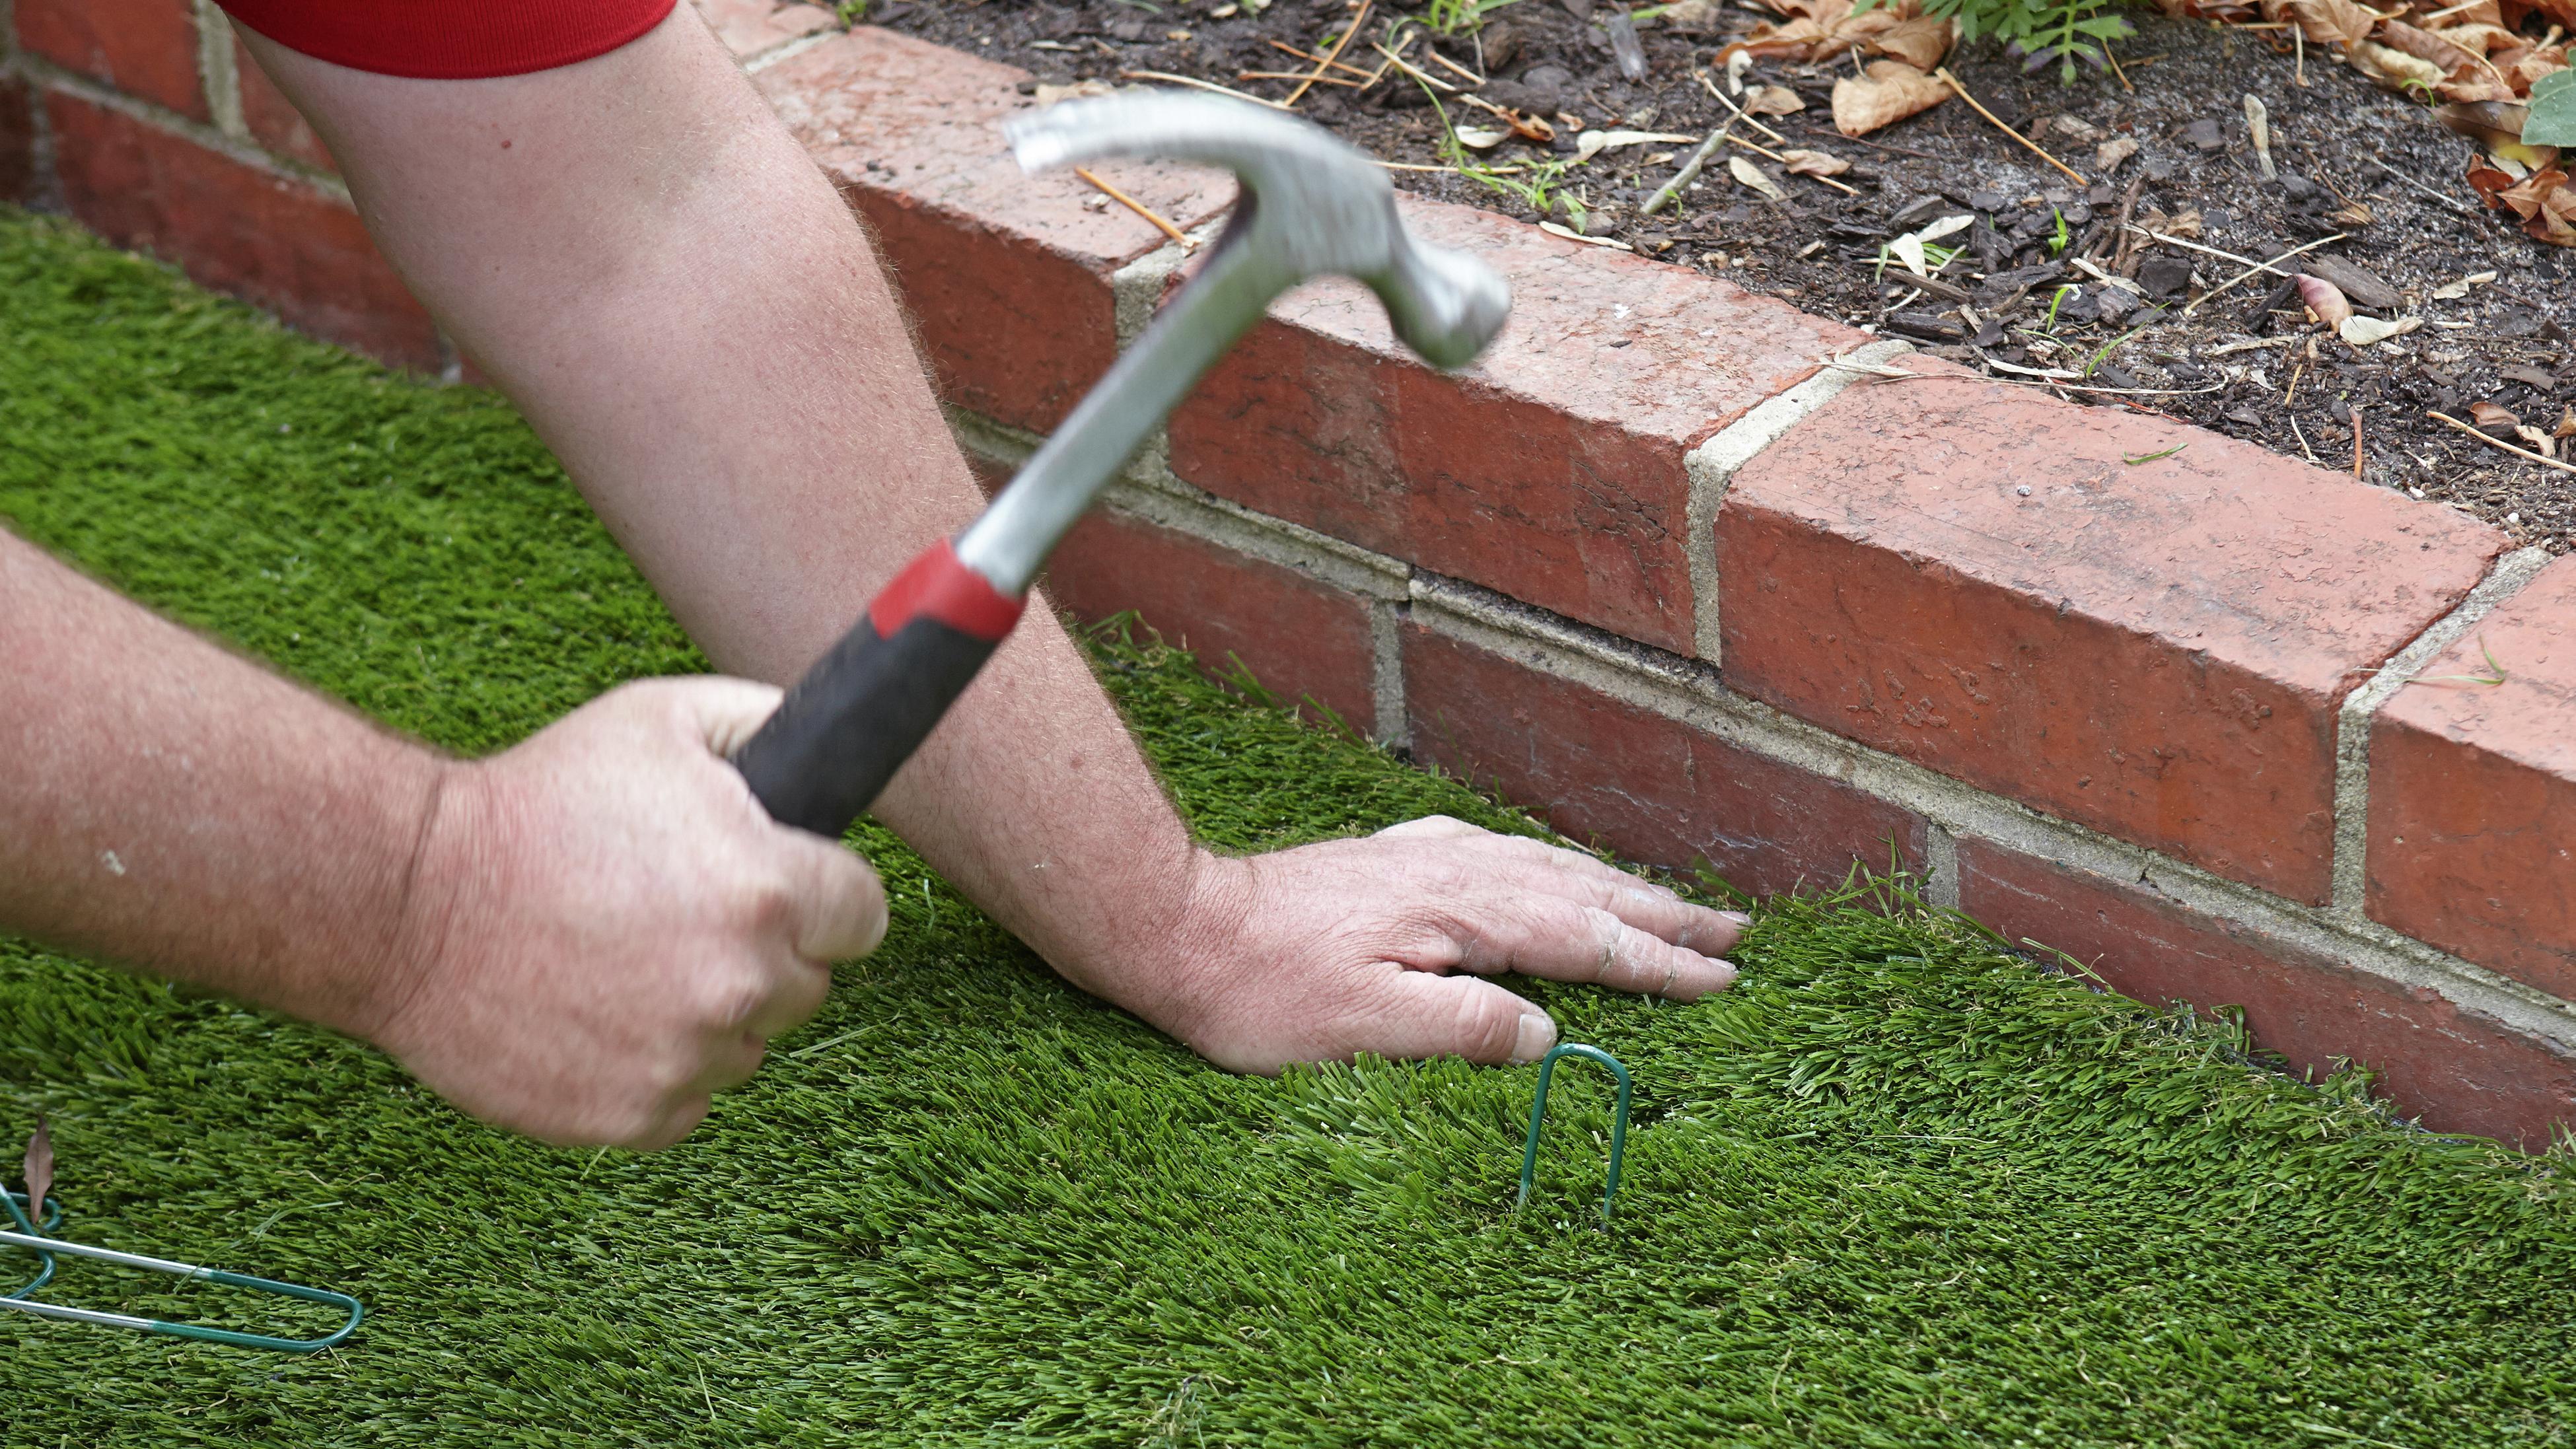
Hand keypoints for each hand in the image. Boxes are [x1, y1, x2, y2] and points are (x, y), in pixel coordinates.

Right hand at [367, 678, 886, 1147]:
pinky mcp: (634, 1117)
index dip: (822, 894)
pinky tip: (597, 1013)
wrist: (406, 899)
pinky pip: (688, 1099)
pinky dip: (654, 1068)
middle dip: (762, 952)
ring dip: (708, 1013)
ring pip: (748, 1046)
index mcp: (769, 889)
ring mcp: (687, 1058)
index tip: (775, 885)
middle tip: (674, 914)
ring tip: (623, 959)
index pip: (865, 916)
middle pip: (809, 984)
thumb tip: (836, 748)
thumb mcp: (661, 719)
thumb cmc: (538, 800)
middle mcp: (742, 983)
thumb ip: (766, 724)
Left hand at [1126, 816, 1747, 1072]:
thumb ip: (1462, 1027)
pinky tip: (1551, 870)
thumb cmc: (1259, 989)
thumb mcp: (1360, 1027)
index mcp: (1461, 912)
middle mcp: (1454, 869)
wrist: (1177, 924)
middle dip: (1661, 915)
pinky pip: (1503, 854)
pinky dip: (1551, 867)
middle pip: (1581, 892)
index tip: (1722, 981)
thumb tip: (1548, 1033)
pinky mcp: (1395, 858)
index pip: (1584, 942)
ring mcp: (1425, 856)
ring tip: (1672, 905)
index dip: (1656, 965)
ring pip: (1546, 866)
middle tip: (1736, 933)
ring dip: (1615, 888)